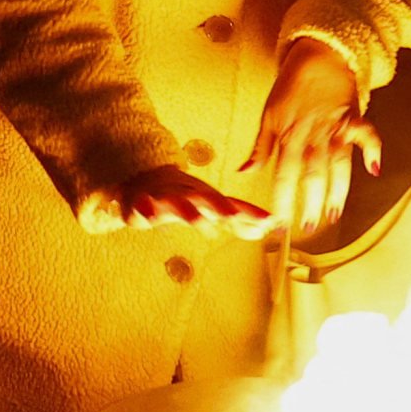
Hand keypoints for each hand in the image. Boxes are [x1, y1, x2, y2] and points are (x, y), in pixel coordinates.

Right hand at [80, 168, 275, 236]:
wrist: (143, 181)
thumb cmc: (183, 197)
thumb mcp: (211, 208)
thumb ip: (236, 219)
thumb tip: (264, 230)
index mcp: (206, 197)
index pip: (232, 204)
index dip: (249, 212)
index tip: (269, 220)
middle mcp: (189, 194)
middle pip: (207, 200)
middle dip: (221, 208)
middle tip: (233, 216)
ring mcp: (165, 197)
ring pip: (177, 203)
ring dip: (187, 211)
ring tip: (197, 220)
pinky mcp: (142, 203)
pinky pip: (143, 207)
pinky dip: (146, 209)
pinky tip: (148, 216)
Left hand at [243, 39, 378, 241]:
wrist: (317, 54)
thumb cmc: (291, 85)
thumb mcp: (269, 114)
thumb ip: (260, 146)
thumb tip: (244, 172)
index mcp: (290, 135)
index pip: (284, 174)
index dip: (283, 200)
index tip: (279, 222)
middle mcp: (313, 134)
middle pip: (312, 174)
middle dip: (310, 202)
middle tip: (309, 226)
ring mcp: (336, 127)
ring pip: (338, 164)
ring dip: (337, 190)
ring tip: (333, 214)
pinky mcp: (354, 118)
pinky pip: (367, 135)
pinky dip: (373, 150)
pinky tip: (375, 169)